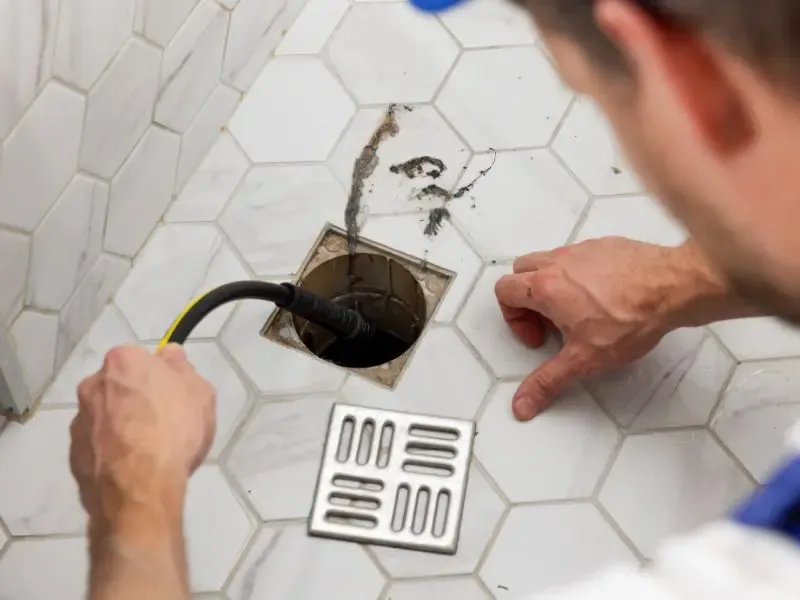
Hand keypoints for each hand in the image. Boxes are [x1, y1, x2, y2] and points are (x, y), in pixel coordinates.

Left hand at [70, 344, 215, 530]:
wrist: (140, 490)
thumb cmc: (175, 432)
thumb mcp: (200, 394)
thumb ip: (183, 369)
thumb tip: (170, 356)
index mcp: (122, 362)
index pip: (140, 359)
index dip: (159, 376)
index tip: (173, 395)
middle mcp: (92, 386)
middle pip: (119, 387)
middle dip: (136, 399)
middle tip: (163, 423)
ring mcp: (79, 422)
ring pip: (105, 417)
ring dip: (121, 427)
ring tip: (148, 452)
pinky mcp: (74, 455)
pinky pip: (97, 446)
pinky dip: (111, 453)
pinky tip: (133, 469)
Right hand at [495, 237, 735, 420]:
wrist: (673, 287)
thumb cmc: (631, 318)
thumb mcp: (584, 360)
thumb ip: (547, 382)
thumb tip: (522, 404)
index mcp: (544, 287)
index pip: (504, 291)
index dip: (514, 318)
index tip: (539, 337)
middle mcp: (558, 262)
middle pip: (521, 271)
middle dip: (527, 298)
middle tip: (550, 323)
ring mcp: (581, 250)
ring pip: (549, 261)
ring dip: (552, 285)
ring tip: (578, 312)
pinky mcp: (604, 245)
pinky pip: (578, 257)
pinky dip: (579, 275)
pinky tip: (604, 297)